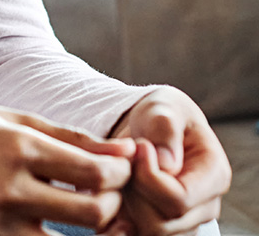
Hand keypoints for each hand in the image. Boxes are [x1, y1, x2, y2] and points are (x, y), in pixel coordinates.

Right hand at [0, 100, 135, 235]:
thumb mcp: (10, 117)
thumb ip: (70, 137)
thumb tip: (126, 152)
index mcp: (17, 147)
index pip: (95, 172)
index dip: (120, 173)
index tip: (119, 167)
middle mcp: (9, 189)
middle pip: (93, 214)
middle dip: (113, 204)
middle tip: (107, 193)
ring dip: (88, 232)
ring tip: (82, 211)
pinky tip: (50, 223)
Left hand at [107, 87, 230, 235]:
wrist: (152, 127)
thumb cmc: (161, 115)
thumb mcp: (164, 107)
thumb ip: (164, 127)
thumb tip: (165, 163)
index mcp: (214, 176)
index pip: (180, 199)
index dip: (148, 176)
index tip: (138, 145)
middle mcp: (204, 207)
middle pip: (161, 222)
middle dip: (133, 188)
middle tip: (127, 157)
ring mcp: (183, 222)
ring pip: (146, 231)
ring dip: (124, 199)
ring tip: (124, 169)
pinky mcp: (159, 226)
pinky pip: (133, 232)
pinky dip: (117, 213)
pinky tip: (114, 185)